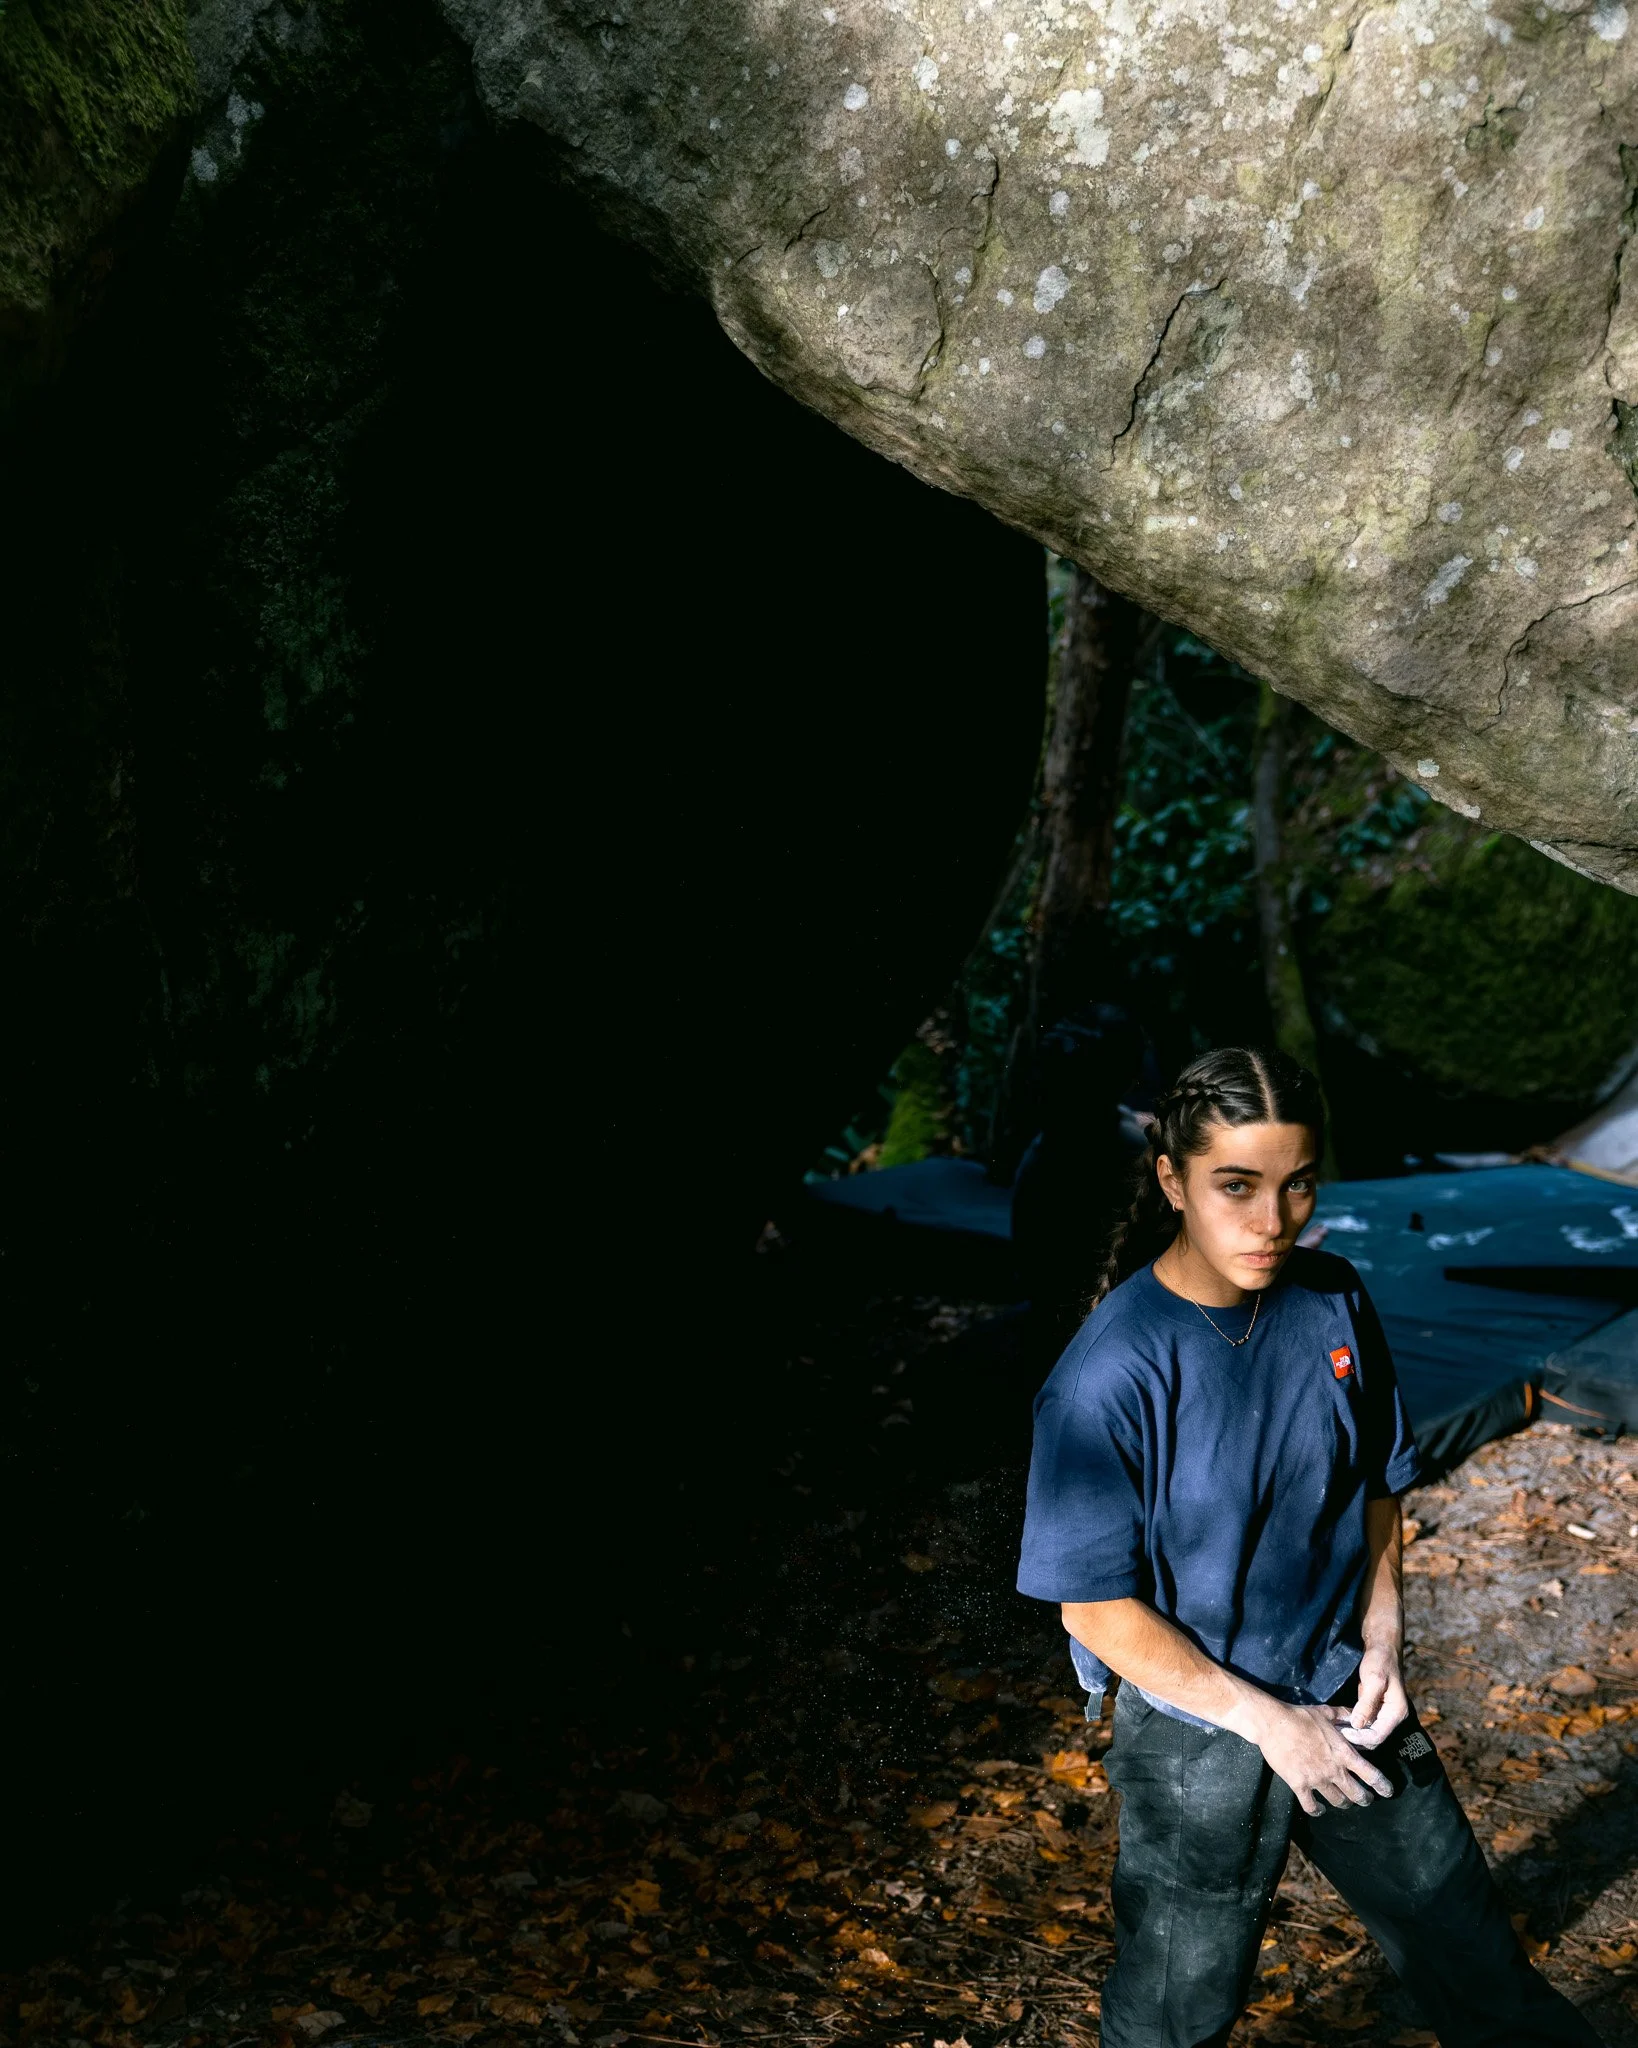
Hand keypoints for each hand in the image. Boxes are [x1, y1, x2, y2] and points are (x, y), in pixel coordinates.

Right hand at [1252, 1700, 1394, 1815]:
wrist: (1273, 1723)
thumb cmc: (1300, 1716)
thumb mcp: (1326, 1712)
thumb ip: (1344, 1715)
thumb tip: (1357, 1716)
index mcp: (1343, 1753)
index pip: (1371, 1774)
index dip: (1382, 1785)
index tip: (1388, 1791)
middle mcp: (1334, 1770)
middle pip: (1357, 1794)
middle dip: (1364, 1799)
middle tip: (1366, 1800)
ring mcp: (1317, 1779)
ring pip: (1337, 1801)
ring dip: (1343, 1804)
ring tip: (1344, 1803)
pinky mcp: (1299, 1785)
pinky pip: (1311, 1806)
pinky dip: (1317, 1811)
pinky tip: (1320, 1810)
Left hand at [1341, 1644, 1409, 1750]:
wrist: (1382, 1648)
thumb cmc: (1380, 1662)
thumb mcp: (1374, 1680)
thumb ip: (1367, 1703)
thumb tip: (1357, 1725)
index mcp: (1397, 1712)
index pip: (1379, 1736)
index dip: (1361, 1738)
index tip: (1344, 1732)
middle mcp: (1392, 1716)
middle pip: (1374, 1738)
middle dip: (1357, 1738)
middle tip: (1337, 1732)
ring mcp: (1384, 1714)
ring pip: (1369, 1733)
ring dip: (1355, 1733)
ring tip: (1337, 1729)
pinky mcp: (1375, 1709)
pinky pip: (1366, 1724)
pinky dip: (1355, 1725)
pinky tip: (1342, 1722)